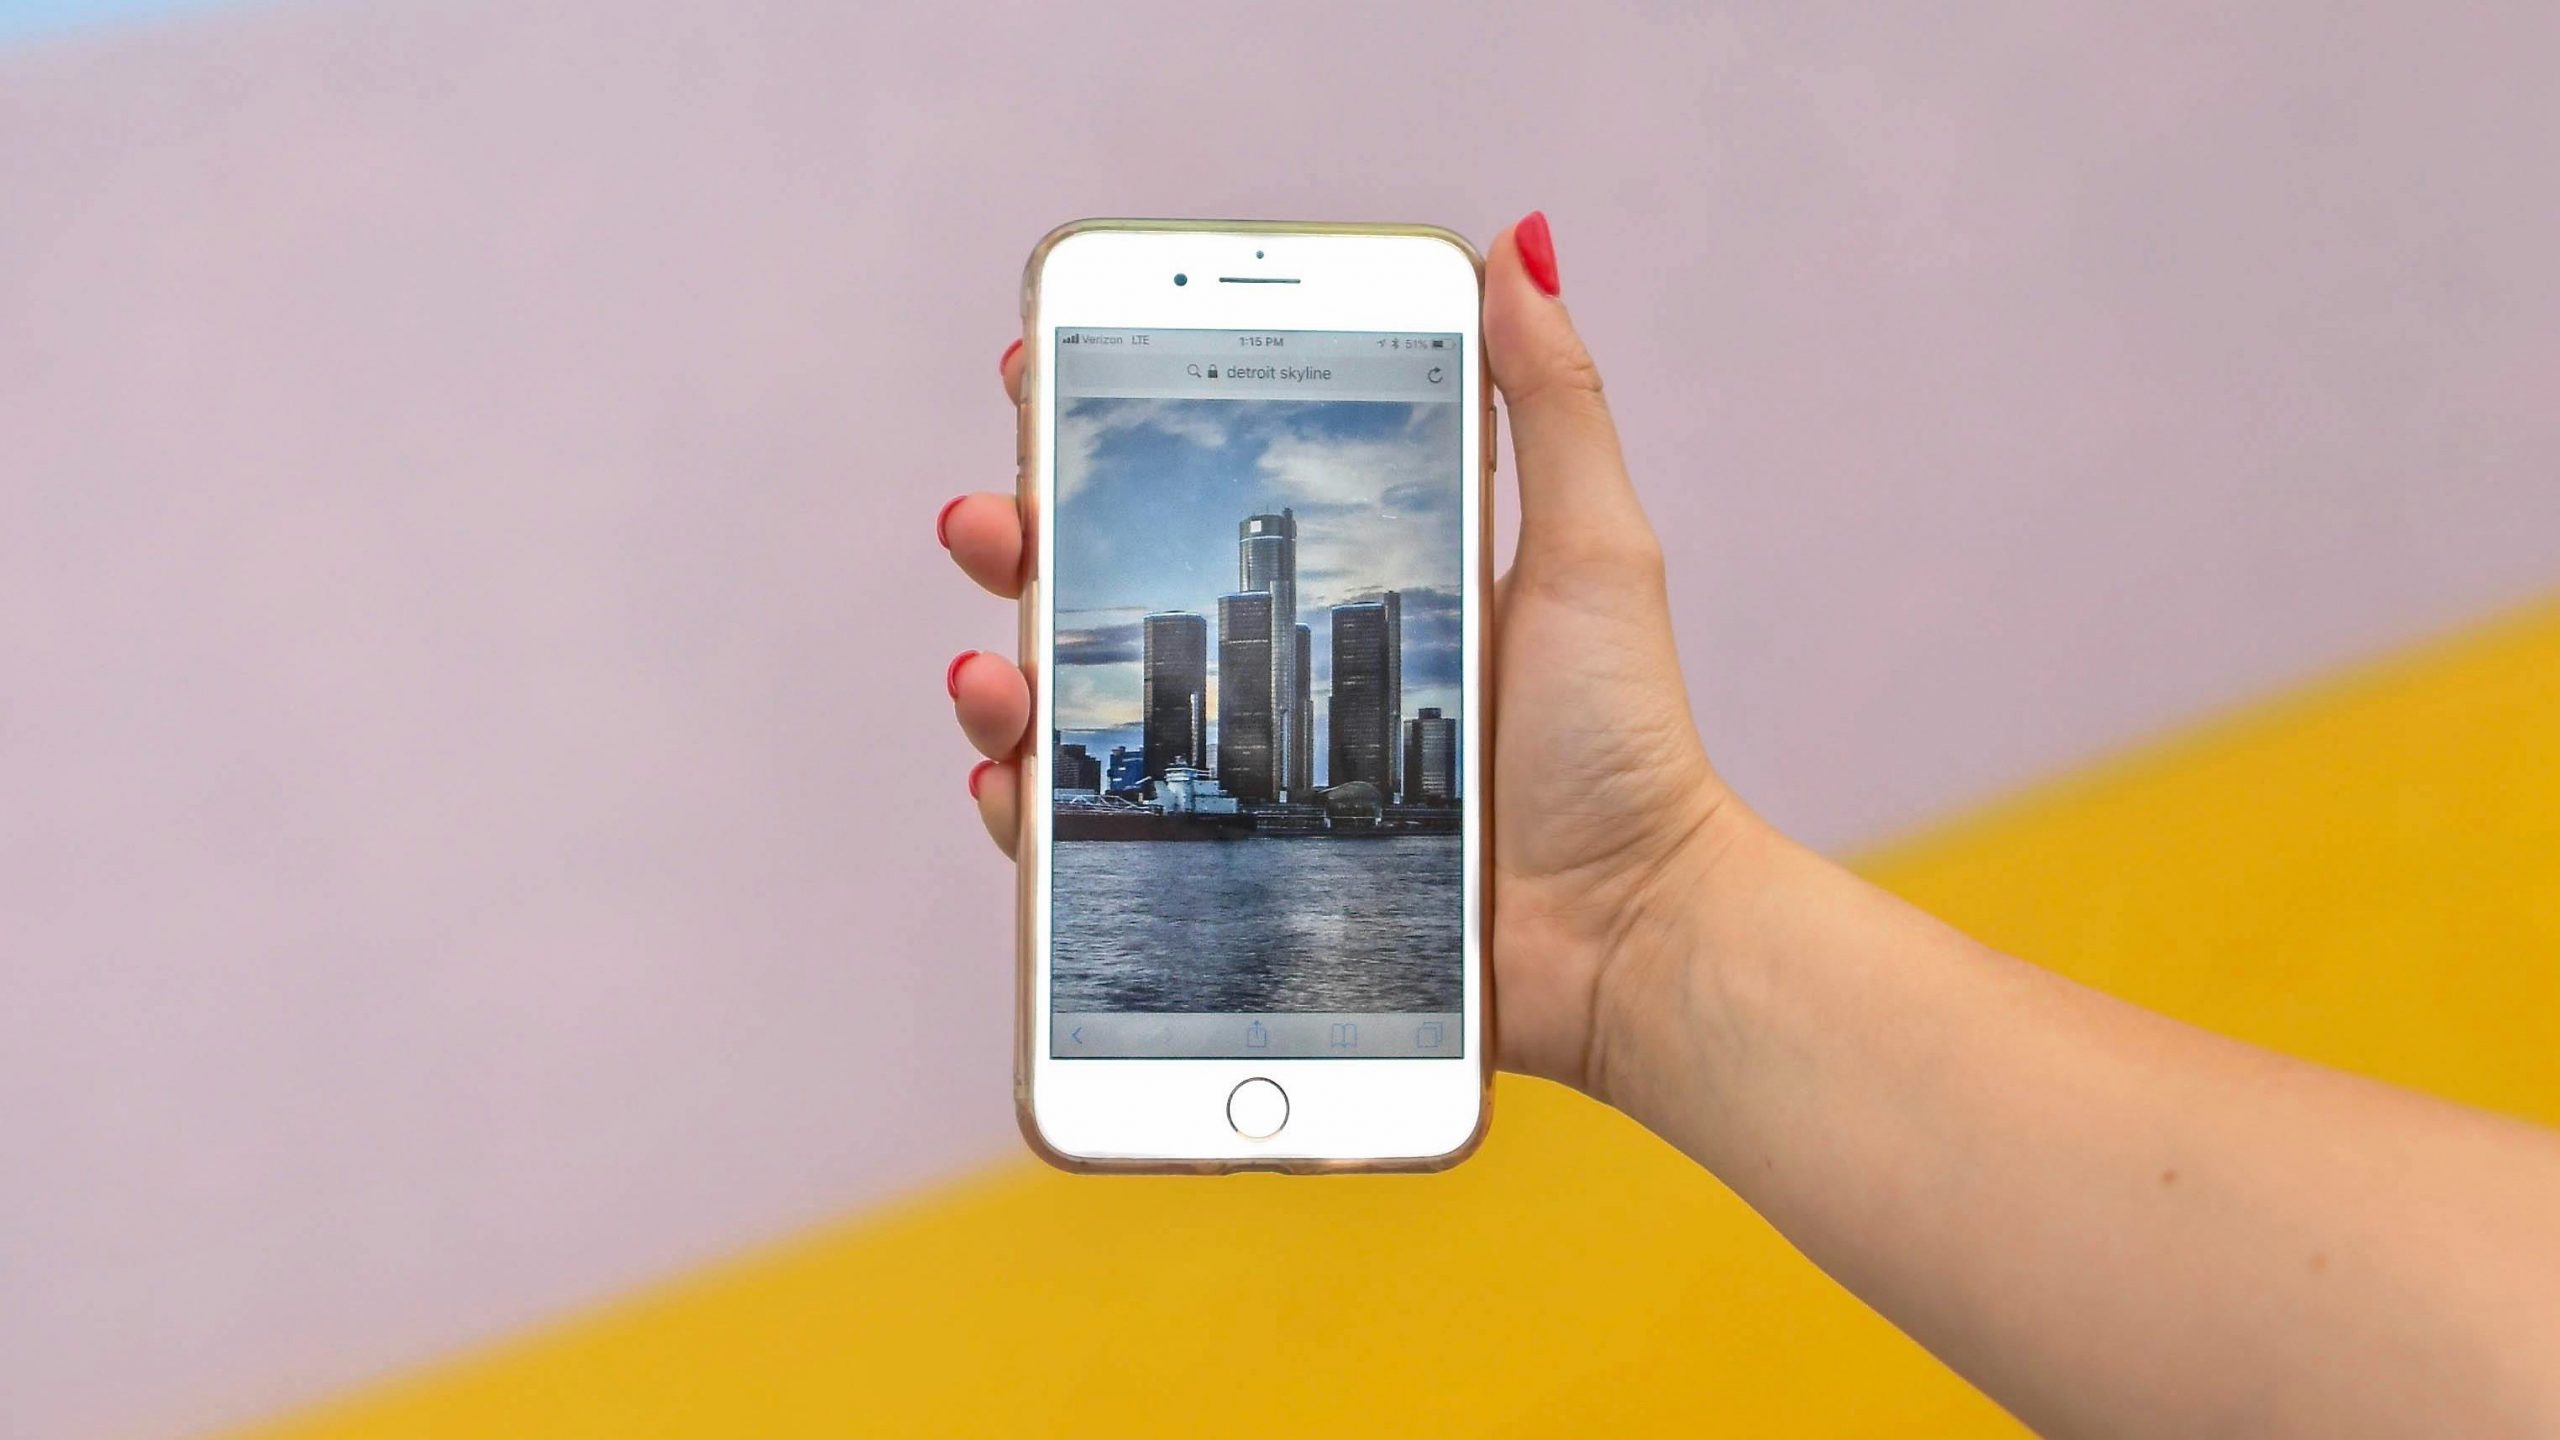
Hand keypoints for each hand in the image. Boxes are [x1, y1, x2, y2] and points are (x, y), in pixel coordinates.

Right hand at [939, 214, 1745, 1095]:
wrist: (1624, 934)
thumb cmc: (1618, 747)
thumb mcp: (1591, 549)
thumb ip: (1550, 405)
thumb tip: (1517, 249)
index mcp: (1347, 582)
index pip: (1200, 488)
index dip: (1110, 427)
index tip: (1045, 371)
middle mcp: (1280, 671)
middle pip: (1109, 589)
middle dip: (1025, 540)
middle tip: (992, 513)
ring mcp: (1248, 773)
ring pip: (1079, 710)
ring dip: (1006, 674)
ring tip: (992, 663)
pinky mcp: (1236, 869)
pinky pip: (1099, 839)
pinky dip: (1034, 808)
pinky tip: (1013, 778)